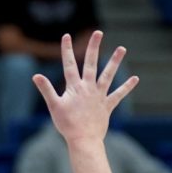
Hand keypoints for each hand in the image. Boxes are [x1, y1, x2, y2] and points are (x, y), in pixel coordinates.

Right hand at [33, 31, 136, 146]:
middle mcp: (88, 88)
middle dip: (94, 47)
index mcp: (74, 87)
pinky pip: (118, 95)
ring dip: (115, 61)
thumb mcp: (54, 106)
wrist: (83, 140)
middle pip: (91, 64)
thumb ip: (46, 89)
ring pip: (108, 75)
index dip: (67, 50)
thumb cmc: (67, 125)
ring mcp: (99, 96)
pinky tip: (135, 79)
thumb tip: (36, 75)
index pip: (69, 64)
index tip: (66, 36)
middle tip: (98, 32)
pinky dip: (126, 87)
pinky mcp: (107, 106)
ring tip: (122, 48)